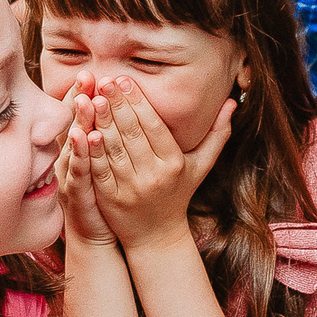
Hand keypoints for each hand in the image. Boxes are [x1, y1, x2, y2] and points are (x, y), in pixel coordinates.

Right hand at [56, 87, 117, 249]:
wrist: (96, 232)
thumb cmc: (104, 193)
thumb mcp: (106, 161)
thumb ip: (112, 133)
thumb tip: (123, 106)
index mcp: (80, 146)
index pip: (80, 114)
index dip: (83, 93)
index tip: (92, 72)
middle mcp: (71, 157)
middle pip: (75, 122)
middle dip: (81, 98)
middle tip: (86, 75)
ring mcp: (70, 174)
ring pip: (74, 144)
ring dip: (79, 120)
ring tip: (85, 99)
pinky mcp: (75, 193)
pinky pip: (78, 170)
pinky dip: (81, 153)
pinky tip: (85, 137)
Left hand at [84, 76, 231, 249]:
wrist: (157, 236)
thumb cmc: (178, 194)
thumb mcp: (201, 165)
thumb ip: (218, 133)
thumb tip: (233, 102)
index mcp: (174, 164)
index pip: (153, 126)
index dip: (138, 102)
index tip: (125, 80)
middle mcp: (154, 175)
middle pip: (132, 134)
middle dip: (117, 105)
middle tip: (105, 81)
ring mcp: (130, 188)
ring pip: (113, 149)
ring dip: (101, 122)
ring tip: (91, 98)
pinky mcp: (110, 199)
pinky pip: (99, 169)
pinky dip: (91, 150)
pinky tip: (83, 131)